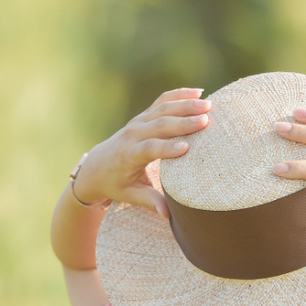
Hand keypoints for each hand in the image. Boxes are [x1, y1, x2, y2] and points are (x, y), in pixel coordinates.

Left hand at [73, 88, 210, 215]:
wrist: (97, 165)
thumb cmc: (116, 184)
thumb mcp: (129, 195)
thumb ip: (149, 201)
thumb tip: (168, 214)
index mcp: (129, 154)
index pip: (148, 148)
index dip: (167, 148)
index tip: (186, 148)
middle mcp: (133, 134)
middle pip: (159, 125)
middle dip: (183, 122)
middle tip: (206, 120)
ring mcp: (138, 122)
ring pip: (163, 109)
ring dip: (185, 105)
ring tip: (208, 105)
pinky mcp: (144, 116)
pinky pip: (162, 101)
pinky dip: (179, 94)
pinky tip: (198, 91)